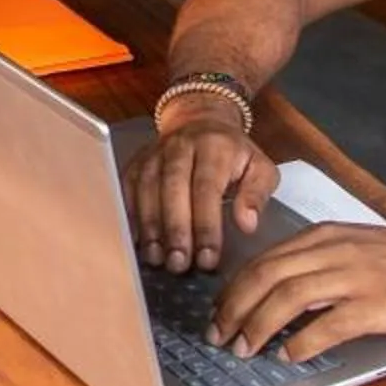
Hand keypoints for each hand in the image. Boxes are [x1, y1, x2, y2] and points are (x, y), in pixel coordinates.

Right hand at [130, 95, 278, 273]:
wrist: (201, 121)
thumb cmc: (232, 154)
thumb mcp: (259, 168)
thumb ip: (257, 195)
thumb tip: (247, 224)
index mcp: (214, 146)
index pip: (207, 187)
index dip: (206, 225)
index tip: (208, 257)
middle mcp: (180, 146)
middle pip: (172, 188)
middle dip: (175, 229)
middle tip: (179, 263)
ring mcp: (154, 154)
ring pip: (147, 189)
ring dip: (150, 227)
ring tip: (157, 258)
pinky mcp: (136, 163)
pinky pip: (127, 189)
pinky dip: (130, 216)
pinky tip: (136, 242)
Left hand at [206, 225, 385, 361]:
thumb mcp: (359, 247)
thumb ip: (319, 262)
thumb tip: (276, 291)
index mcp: (327, 236)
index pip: (264, 260)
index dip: (234, 289)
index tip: (218, 313)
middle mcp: (336, 251)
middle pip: (267, 276)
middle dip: (235, 309)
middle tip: (219, 336)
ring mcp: (357, 277)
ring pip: (289, 297)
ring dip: (259, 326)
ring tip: (244, 349)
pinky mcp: (378, 305)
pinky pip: (329, 324)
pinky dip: (302, 342)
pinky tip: (288, 356)